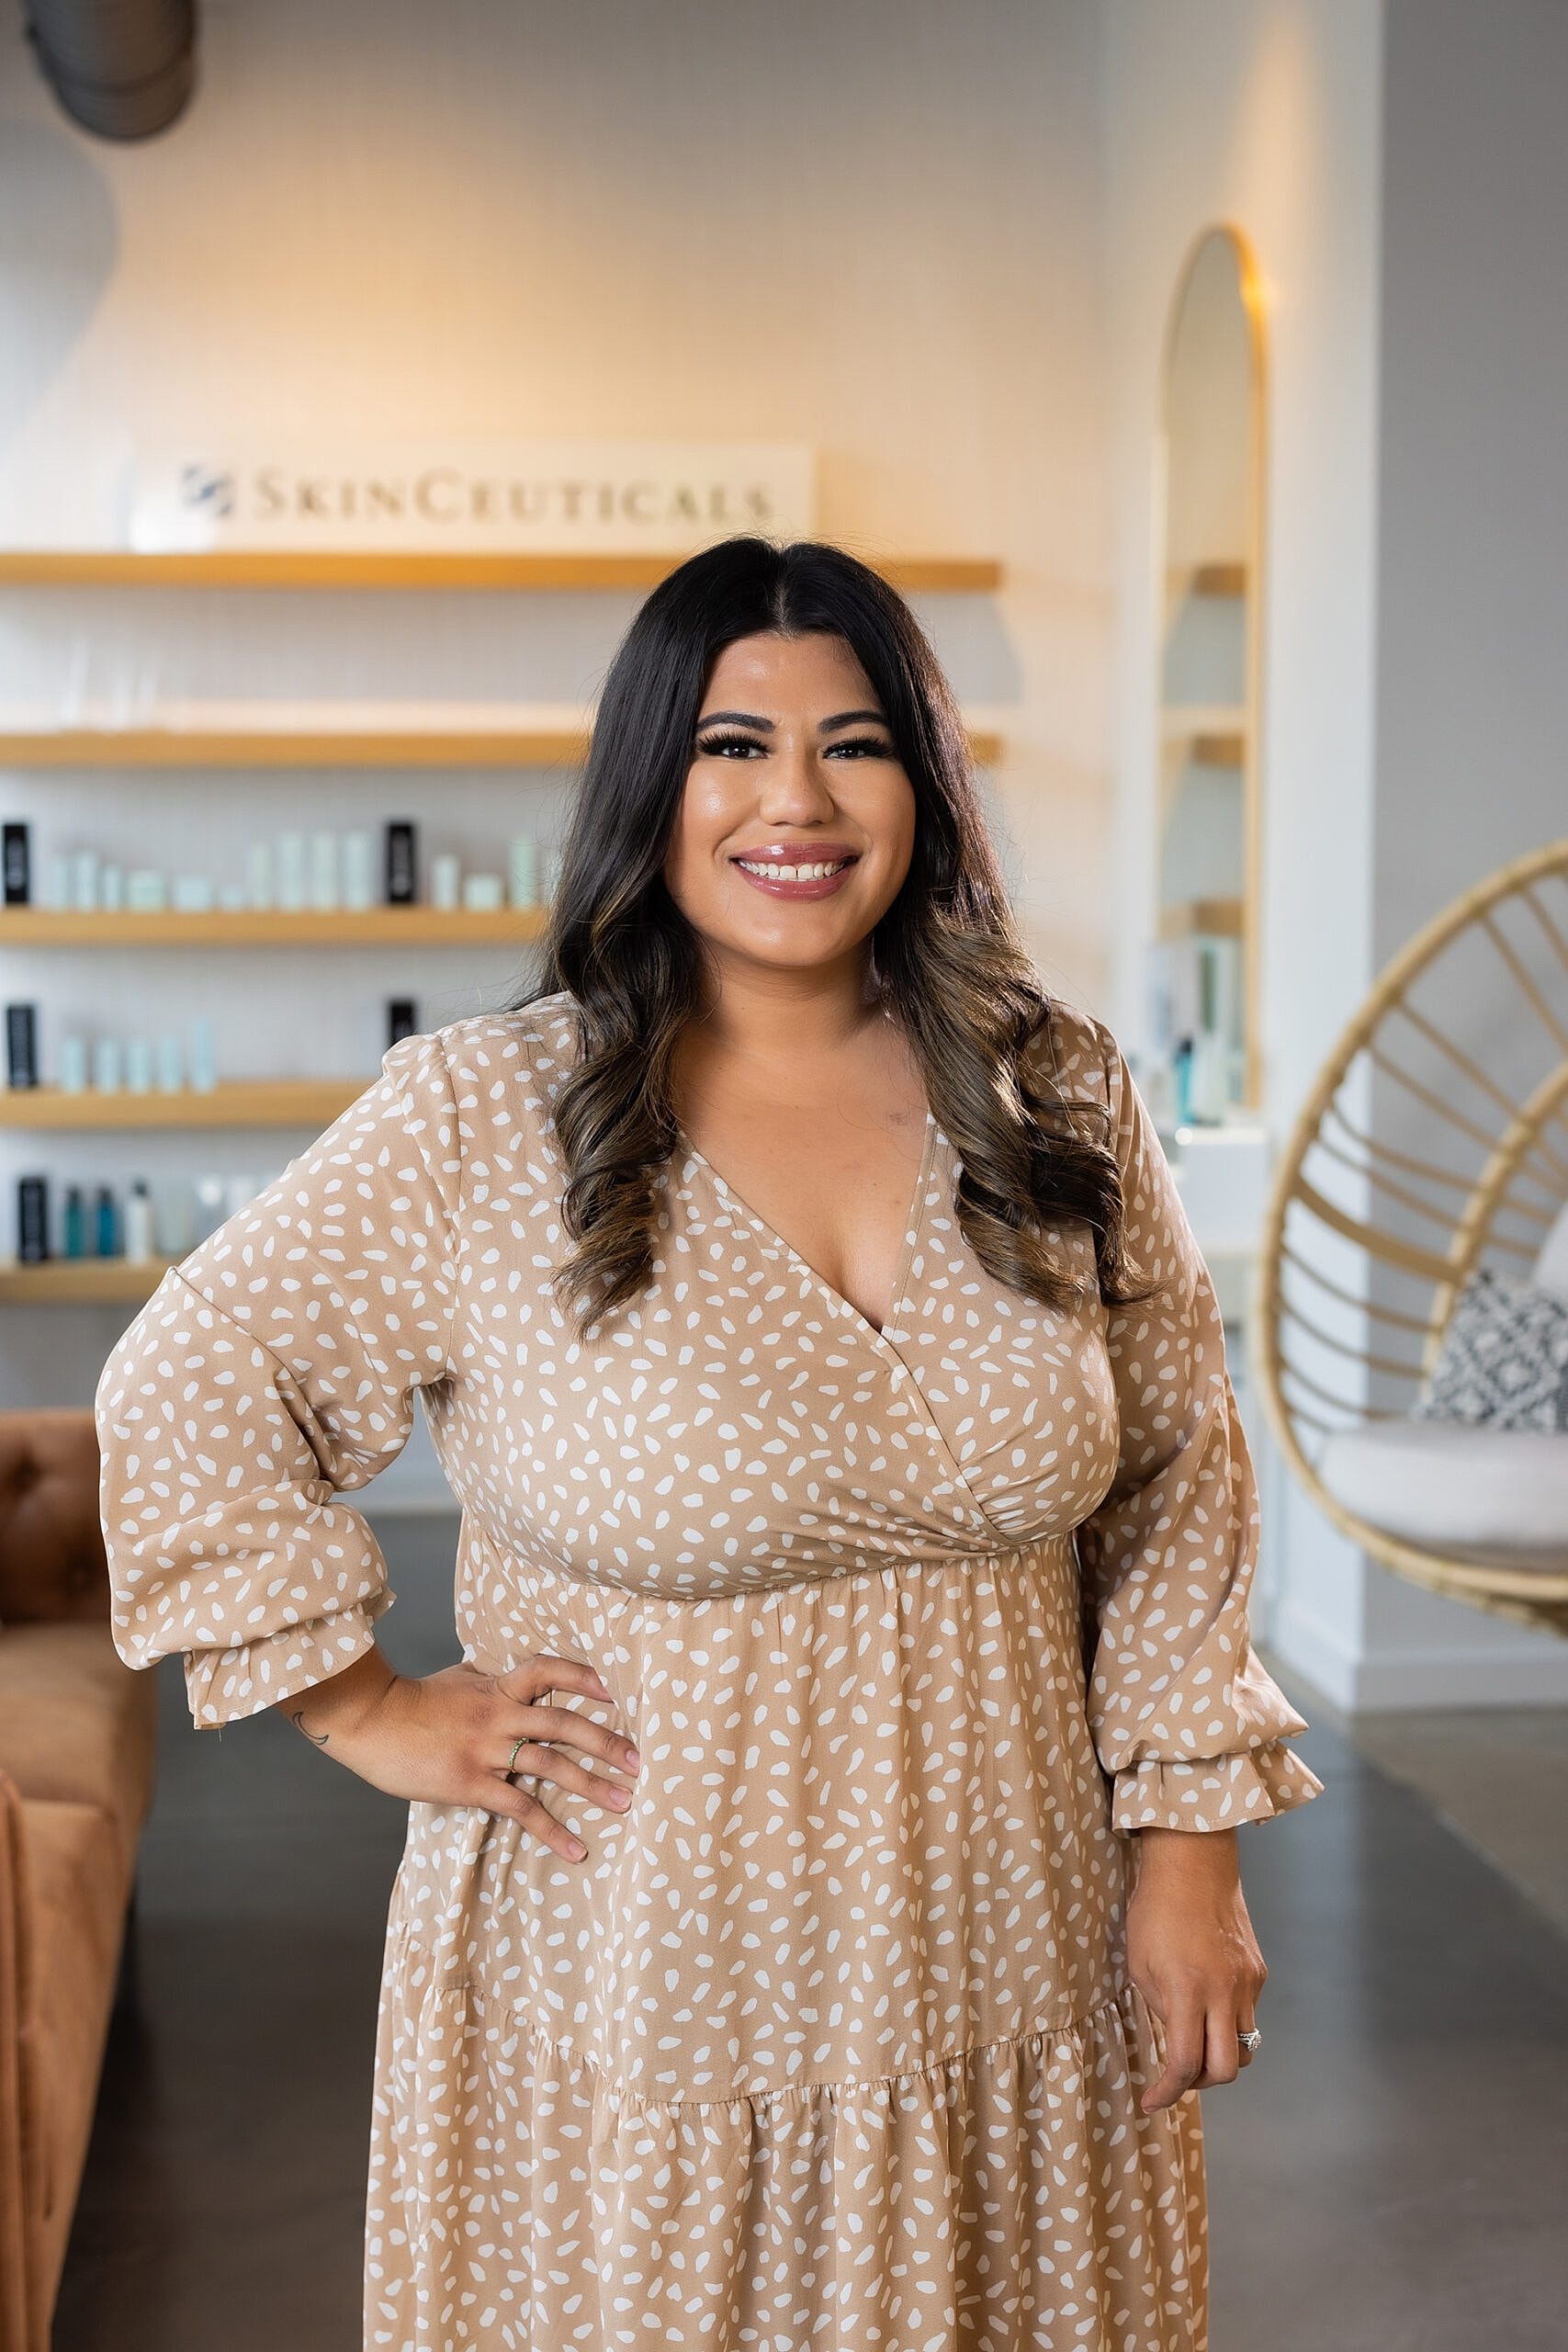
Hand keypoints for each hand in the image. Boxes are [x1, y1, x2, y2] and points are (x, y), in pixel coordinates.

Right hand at [282, 1646, 641, 1864]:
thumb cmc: (411, 1700)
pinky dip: (552, 1830)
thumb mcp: (456, 1679)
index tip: (616, 1690)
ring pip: (552, 1764)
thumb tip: (504, 1674)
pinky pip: (521, 1808)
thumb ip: (487, 1679)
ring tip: (625, 1803)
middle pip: (566, 1724)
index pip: (549, 1671)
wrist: (370, 1719)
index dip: (585, 1677)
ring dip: (593, 1784)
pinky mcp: (472, 1783)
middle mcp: (500, 1716)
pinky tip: (576, 1849)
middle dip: (608, 1742)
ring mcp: (487, 1750)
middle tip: (640, 1762)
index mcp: (498, 1688)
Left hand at [1125, 1827, 1266, 2110]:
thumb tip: (1178, 2042)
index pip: (1185, 2065)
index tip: (1151, 2101)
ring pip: (1245, 2048)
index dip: (1167, 2092)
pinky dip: (1229, 2023)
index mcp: (1187, 1991)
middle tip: (1178, 2074)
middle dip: (1200, 2083)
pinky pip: (1248, 2015)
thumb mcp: (1140, 1964)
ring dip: (1220, 2057)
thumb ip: (1162, 2010)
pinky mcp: (1259, 1971)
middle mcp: (1225, 1992)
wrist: (1193, 1862)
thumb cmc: (1155, 1909)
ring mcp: (1248, 1983)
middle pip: (1226, 2070)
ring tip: (1196, 2042)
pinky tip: (1209, 2004)